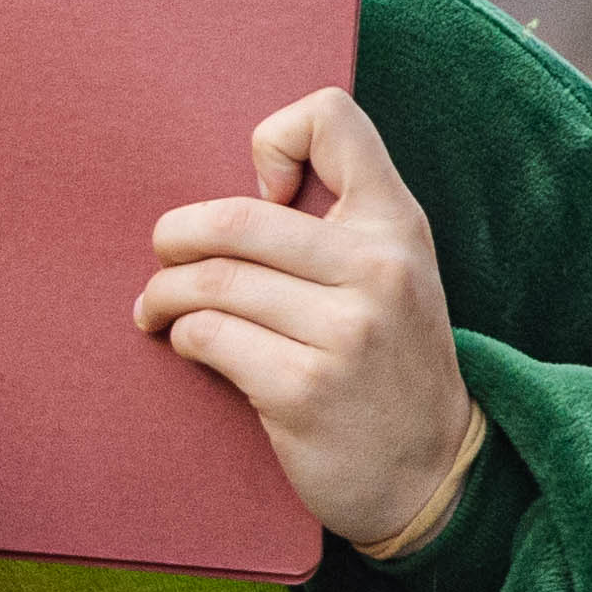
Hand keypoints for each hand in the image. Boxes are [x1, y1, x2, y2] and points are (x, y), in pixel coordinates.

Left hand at [142, 89, 483, 559]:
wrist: (432, 473)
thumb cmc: (389, 363)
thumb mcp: (394, 272)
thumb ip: (341, 221)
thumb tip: (251, 186)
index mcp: (396, 224)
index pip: (331, 119)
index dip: (274, 138)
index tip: (263, 194)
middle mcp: (378, 269)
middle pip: (234, 217)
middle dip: (175, 237)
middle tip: (164, 258)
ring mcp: (346, 332)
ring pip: (211, 281)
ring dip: (164, 294)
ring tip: (158, 309)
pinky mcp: (305, 390)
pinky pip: (209, 337)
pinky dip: (183, 337)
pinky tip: (190, 345)